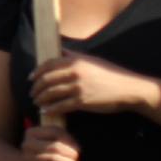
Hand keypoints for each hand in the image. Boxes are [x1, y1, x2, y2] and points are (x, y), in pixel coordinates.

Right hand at [20, 124, 80, 160]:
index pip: (55, 132)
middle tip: (76, 158)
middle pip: (55, 146)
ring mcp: (28, 159)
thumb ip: (62, 143)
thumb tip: (77, 150)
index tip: (77, 147)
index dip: (69, 139)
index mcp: (32, 133)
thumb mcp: (48, 144)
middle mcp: (28, 144)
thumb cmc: (42, 155)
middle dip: (70, 153)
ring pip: (52, 159)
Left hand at [31, 51, 154, 115]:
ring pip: (51, 93)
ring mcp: (78, 87)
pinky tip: (45, 111)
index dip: (37, 72)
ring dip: (41, 98)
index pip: (48, 64)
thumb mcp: (92, 59)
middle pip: (47, 79)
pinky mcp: (82, 101)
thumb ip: (73, 54)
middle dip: (37, 87)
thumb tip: (60, 49)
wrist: (129, 89)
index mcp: (75, 60)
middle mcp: (74, 72)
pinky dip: (50, 109)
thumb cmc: (111, 74)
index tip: (31, 78)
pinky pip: (61, 106)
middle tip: (32, 92)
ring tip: (37, 102)